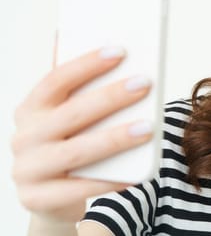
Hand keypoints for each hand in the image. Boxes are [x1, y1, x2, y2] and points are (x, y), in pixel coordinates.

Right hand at [11, 47, 153, 222]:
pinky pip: (80, 189)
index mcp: (31, 109)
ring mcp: (28, 170)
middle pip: (71, 113)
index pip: (56, 80)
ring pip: (77, 151)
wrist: (50, 196)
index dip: (87, 64)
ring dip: (115, 138)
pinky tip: (136, 172)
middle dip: (111, 97)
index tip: (120, 51)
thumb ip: (82, 90)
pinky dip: (110, 179)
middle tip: (144, 84)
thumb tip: (115, 52)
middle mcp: (24, 137)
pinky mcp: (39, 198)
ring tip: (148, 127)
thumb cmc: (69, 144)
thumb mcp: (67, 116)